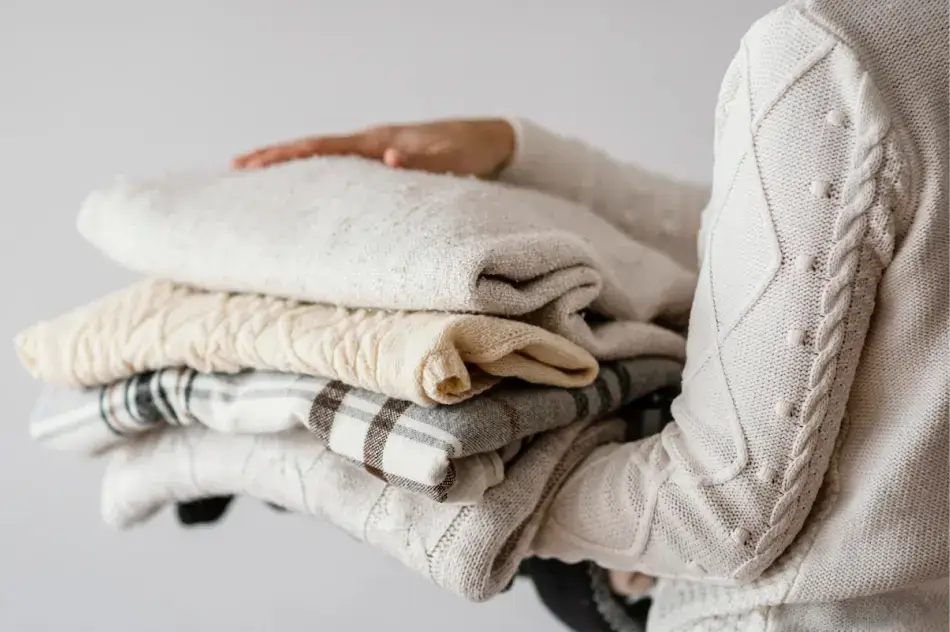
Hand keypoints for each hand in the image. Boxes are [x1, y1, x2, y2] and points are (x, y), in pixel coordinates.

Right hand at [232, 118, 515, 177]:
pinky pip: (341, 164)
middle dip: (274, 156)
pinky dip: (316, 169)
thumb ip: (420, 159)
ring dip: (291, 163)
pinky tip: (305, 183)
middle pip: (314, 147)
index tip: (254, 164)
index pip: (323, 147)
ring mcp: (376, 149)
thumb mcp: (447, 158)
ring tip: (257, 173)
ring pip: (324, 155)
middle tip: (236, 167)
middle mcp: (372, 142)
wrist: (489, 142)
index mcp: (378, 141)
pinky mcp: (383, 159)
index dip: (287, 155)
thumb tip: (388, 159)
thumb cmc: (468, 151)